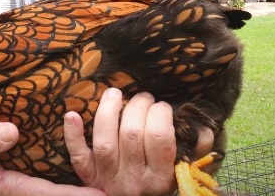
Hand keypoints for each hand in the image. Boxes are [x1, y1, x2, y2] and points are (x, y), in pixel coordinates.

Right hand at [0, 122, 105, 195]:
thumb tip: (14, 131)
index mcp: (6, 186)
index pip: (48, 194)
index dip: (75, 195)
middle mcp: (13, 189)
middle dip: (80, 195)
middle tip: (113, 192)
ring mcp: (12, 184)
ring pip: (47, 190)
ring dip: (71, 188)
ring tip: (102, 185)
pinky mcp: (10, 175)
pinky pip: (39, 180)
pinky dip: (57, 179)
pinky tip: (73, 169)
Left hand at [63, 89, 213, 195]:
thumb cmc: (161, 181)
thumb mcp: (183, 170)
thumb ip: (196, 150)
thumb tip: (203, 130)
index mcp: (161, 177)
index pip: (159, 138)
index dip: (160, 114)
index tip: (161, 106)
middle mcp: (134, 180)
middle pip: (131, 135)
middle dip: (137, 107)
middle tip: (143, 97)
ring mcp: (108, 179)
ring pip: (105, 142)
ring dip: (107, 112)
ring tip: (114, 93)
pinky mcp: (88, 177)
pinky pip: (78, 157)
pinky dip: (72, 135)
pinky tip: (71, 114)